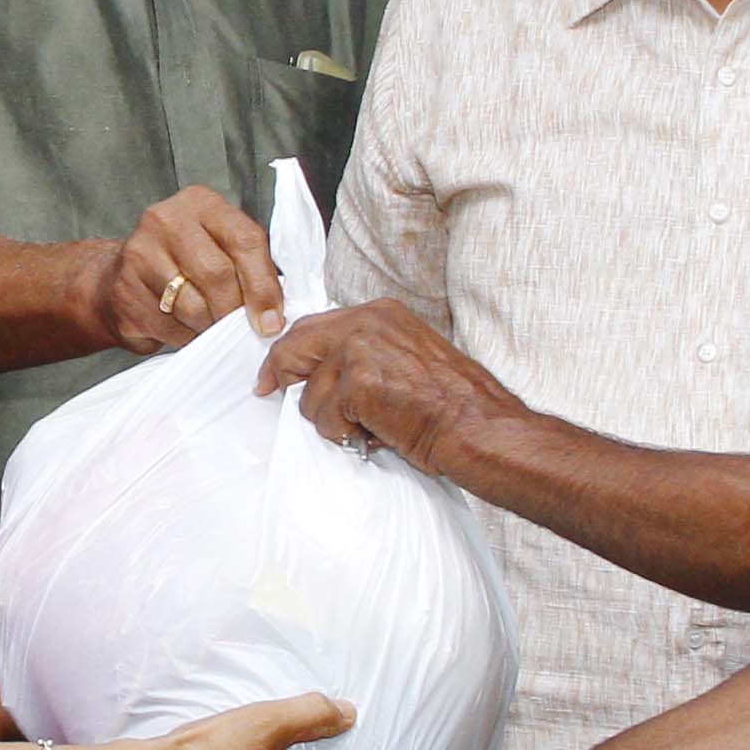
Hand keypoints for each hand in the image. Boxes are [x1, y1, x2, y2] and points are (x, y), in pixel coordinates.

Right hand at [82, 185, 281, 356]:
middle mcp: (166, 219)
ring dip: (210, 328)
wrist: (118, 278)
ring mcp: (140, 252)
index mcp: (200, 203)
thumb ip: (246, 266)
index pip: (245, 240)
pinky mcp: (124, 289)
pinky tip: (185, 329)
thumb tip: (272, 314)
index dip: (263, 286)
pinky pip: (170, 326)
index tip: (271, 321)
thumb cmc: (181, 262)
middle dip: (236, 311)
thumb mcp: (217, 246)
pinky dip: (186, 337)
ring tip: (211, 327)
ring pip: (194, 306)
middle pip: (218, 274)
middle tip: (244, 330)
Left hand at [258, 301, 519, 472]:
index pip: (315, 326)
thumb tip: (325, 376)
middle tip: (270, 393)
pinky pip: (325, 418)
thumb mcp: (408, 360)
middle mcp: (368, 322)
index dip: (289, 352)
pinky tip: (376, 435)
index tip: (274, 374)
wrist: (479, 428)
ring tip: (370, 428)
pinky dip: (345, 435)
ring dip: (332, 421)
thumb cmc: (453, 406)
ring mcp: (360, 349)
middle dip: (280, 373)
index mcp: (382, 314)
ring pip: (310, 394)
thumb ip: (368, 356)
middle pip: (296, 344)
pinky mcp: (357, 382)